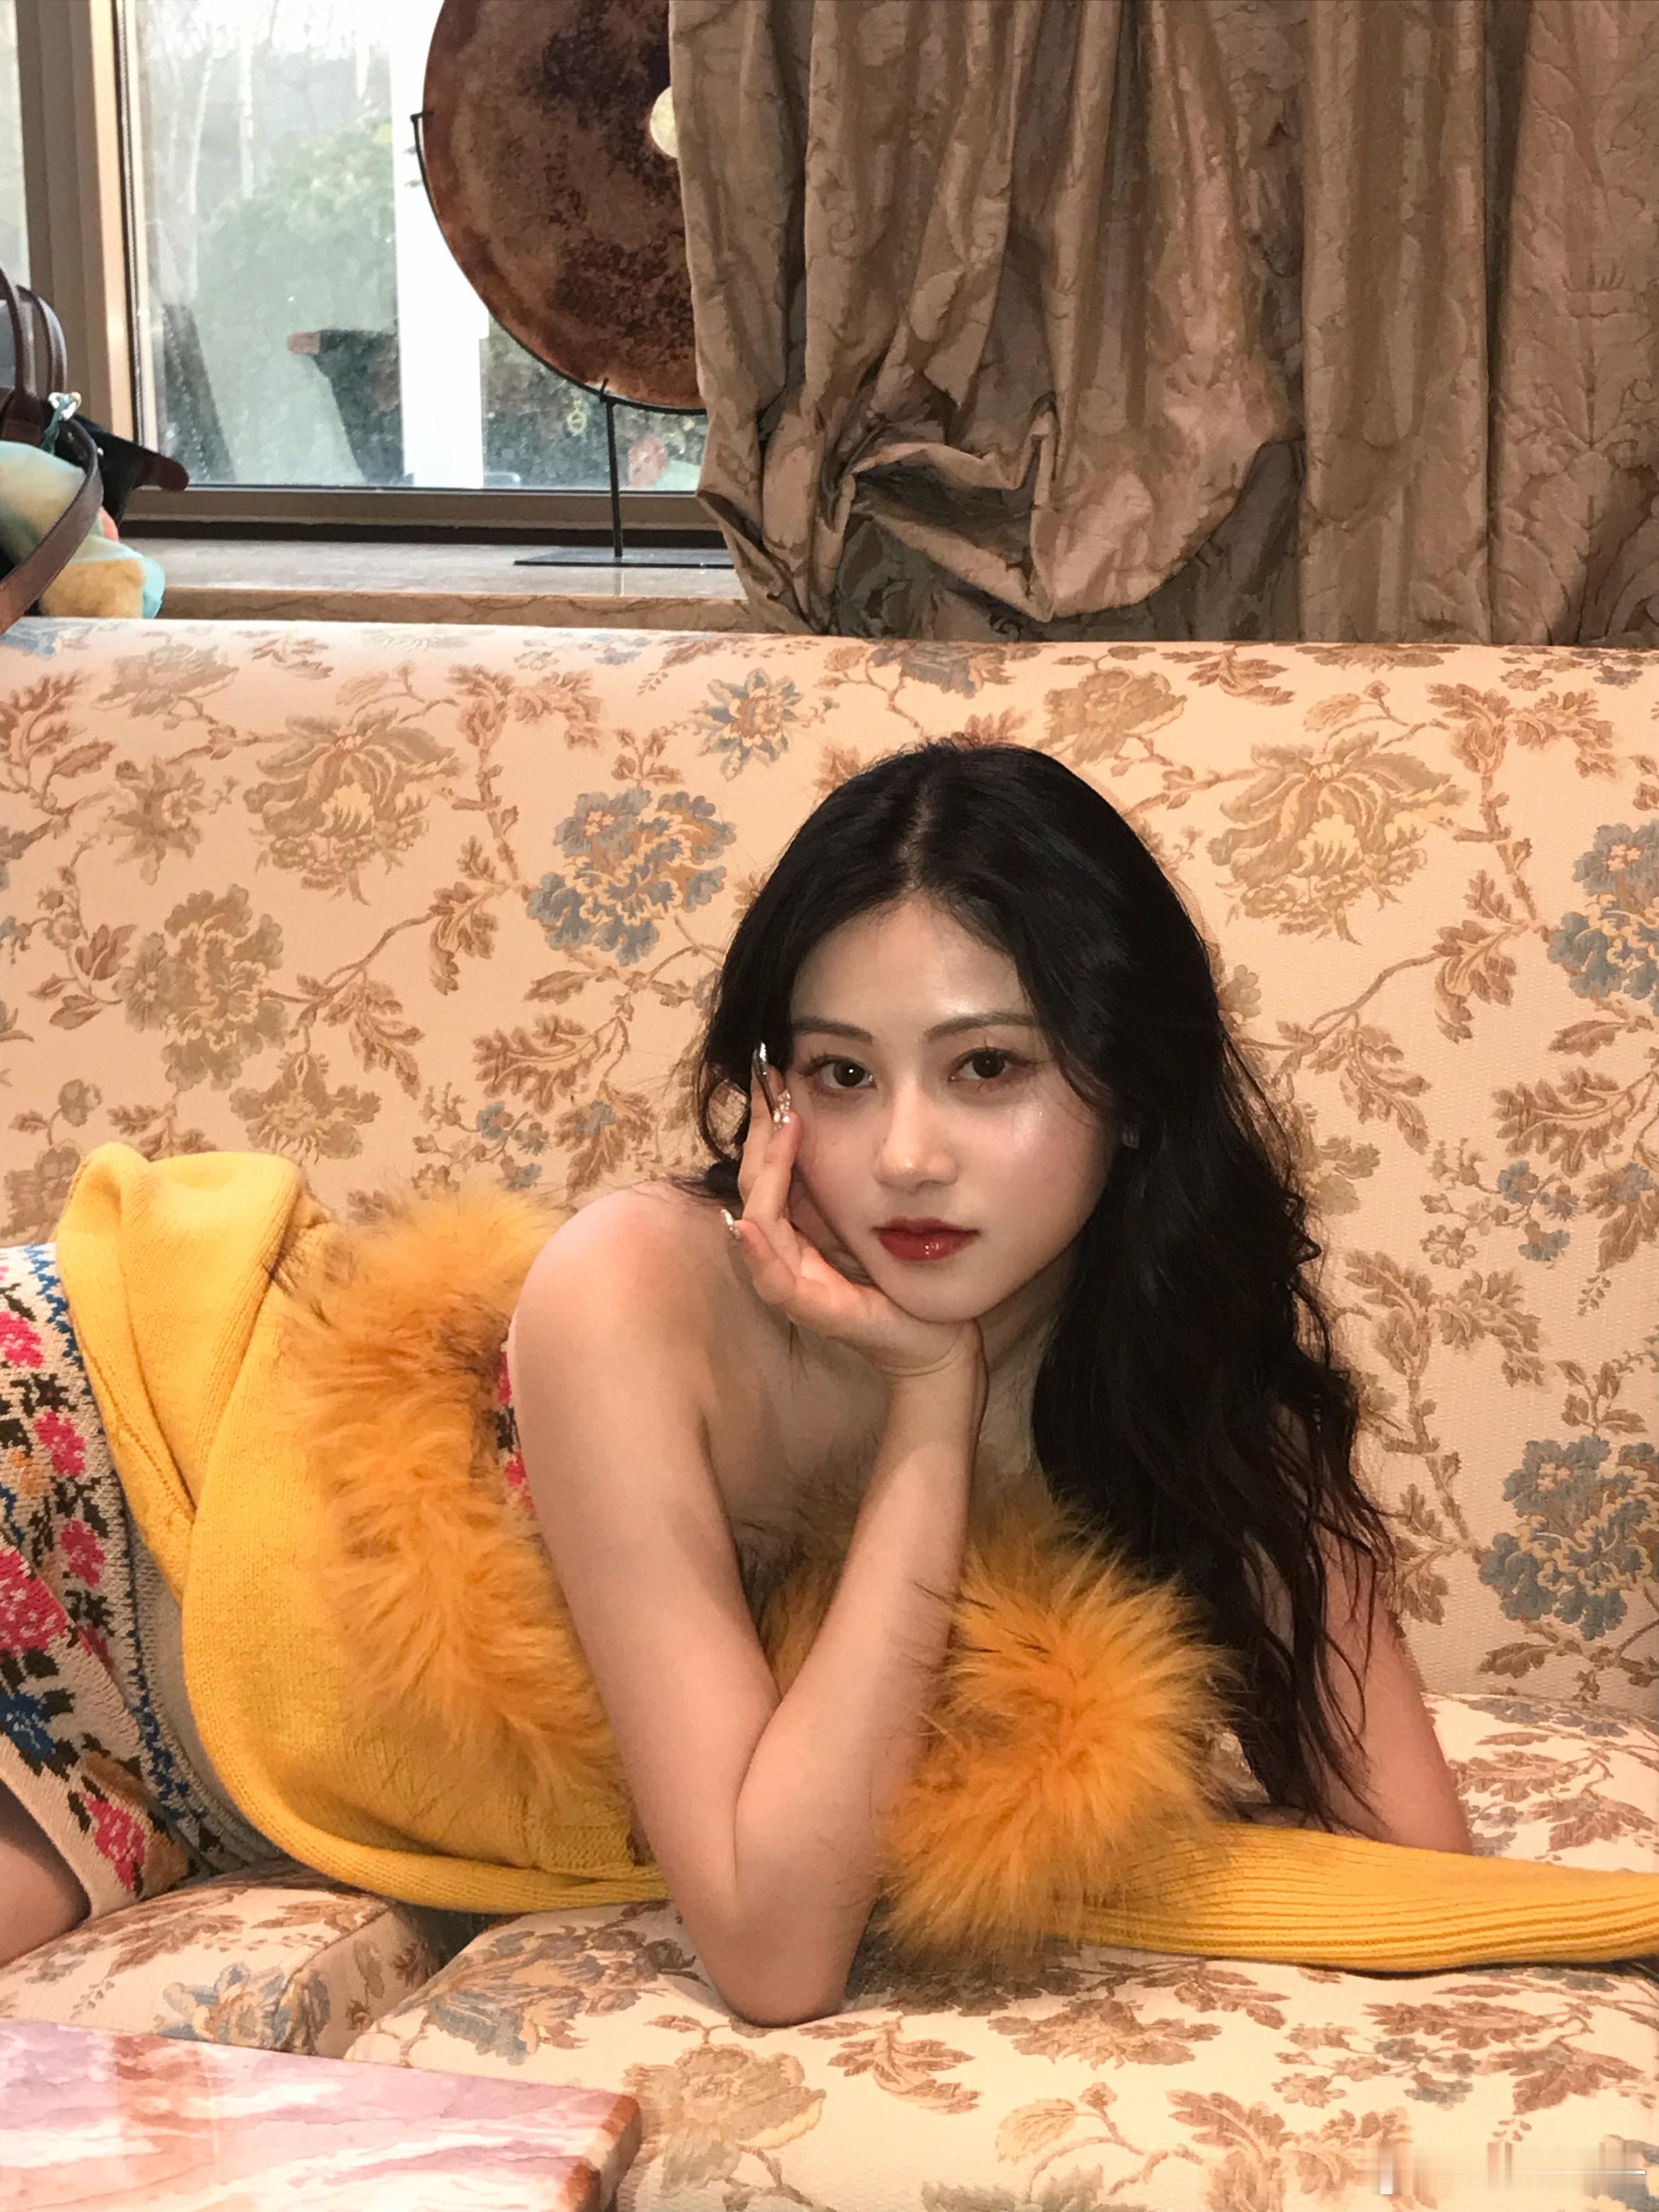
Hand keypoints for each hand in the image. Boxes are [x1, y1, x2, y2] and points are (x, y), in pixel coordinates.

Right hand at [725, 1053, 984, 1388]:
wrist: (933, 1333)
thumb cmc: (897, 1276)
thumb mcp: (862, 1216)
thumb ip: (832, 1185)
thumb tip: (816, 1121)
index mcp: (794, 1231)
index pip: (767, 1172)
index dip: (765, 1127)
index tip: (772, 1078)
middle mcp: (784, 1255)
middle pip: (754, 1189)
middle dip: (759, 1137)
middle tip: (770, 1088)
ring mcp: (794, 1284)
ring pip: (759, 1225)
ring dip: (763, 1176)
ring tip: (775, 1131)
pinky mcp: (812, 1310)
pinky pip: (774, 1280)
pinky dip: (756, 1251)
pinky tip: (747, 1223)